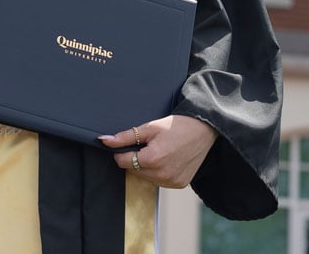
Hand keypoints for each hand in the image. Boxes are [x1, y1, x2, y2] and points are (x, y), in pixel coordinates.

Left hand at [100, 115, 217, 187]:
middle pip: (133, 170)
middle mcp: (162, 174)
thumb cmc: (177, 125)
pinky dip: (159, 172)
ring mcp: (171, 181)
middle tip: (148, 145)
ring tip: (160, 151)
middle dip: (135, 159)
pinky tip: (168, 159)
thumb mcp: (149, 127)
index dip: (121, 152)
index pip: (122, 162)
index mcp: (152, 159)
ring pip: (146, 177)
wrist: (203, 129)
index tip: (129, 144)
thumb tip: (105, 141)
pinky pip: (159, 181)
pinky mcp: (179, 184)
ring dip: (146, 167)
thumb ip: (125, 137)